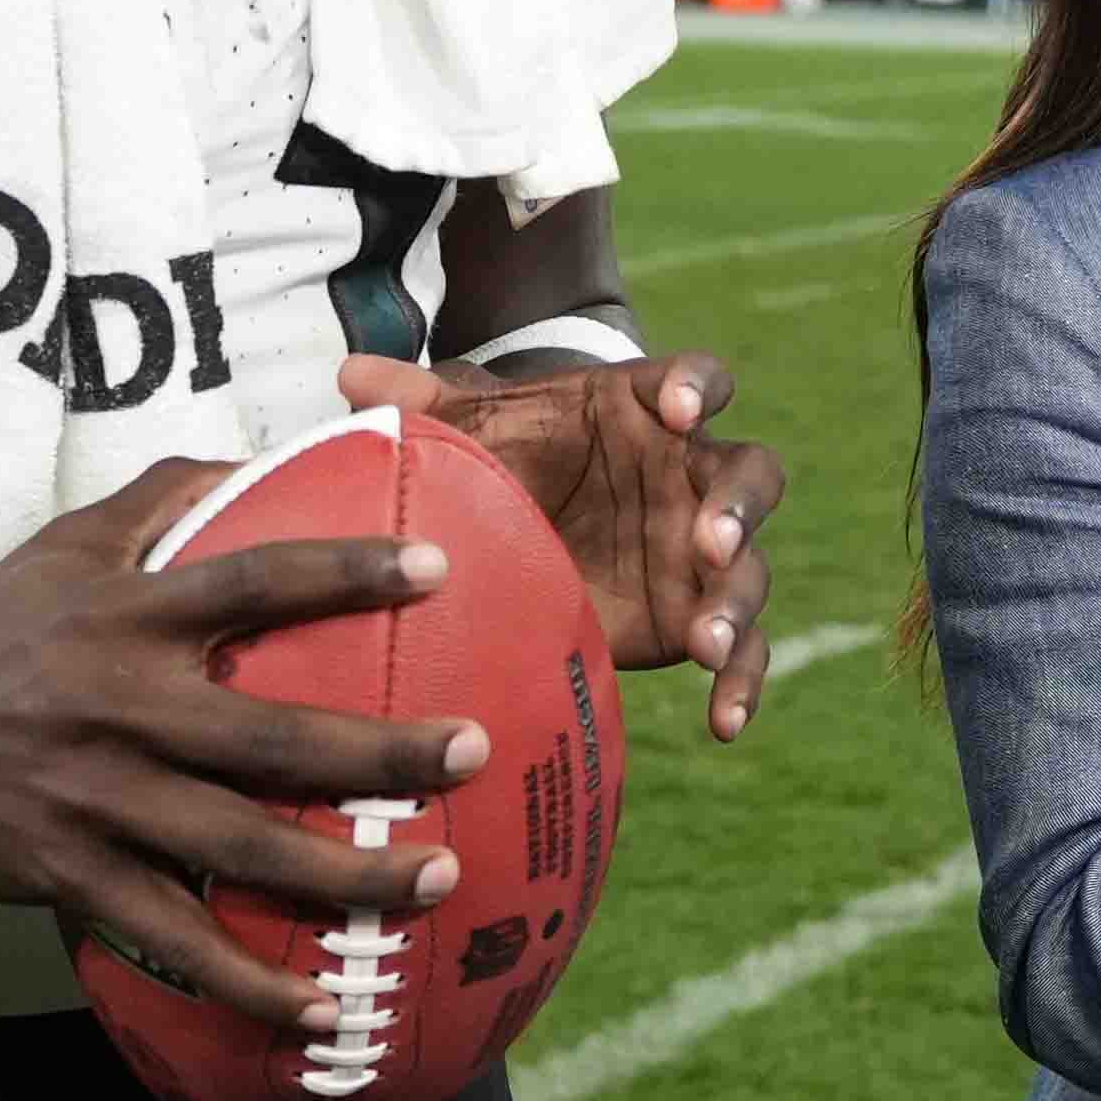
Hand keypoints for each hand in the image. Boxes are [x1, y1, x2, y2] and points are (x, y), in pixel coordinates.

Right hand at [0, 460, 485, 1026]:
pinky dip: (247, 984)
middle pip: (268, 736)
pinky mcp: (76, 876)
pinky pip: (174, 939)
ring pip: (238, 847)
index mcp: (127, 614)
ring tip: (437, 878)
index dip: (344, 569)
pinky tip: (322, 1010)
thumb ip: (163, 496)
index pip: (252, 580)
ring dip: (343, 874)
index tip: (436, 565)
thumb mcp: (66, 543)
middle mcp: (122, 706)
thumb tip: (257, 456)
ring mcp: (101, 800)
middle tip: (472, 750)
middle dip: (378, 750)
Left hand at [338, 347, 791, 737]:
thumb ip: (419, 405)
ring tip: (704, 640)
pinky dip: (743, 683)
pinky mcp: (696, 614)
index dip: (697, 387)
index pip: (696, 381)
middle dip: (739, 506)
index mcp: (645, 414)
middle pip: (751, 475)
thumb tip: (349, 376)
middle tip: (709, 538)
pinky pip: (744, 650)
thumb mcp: (463, 434)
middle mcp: (690, 476)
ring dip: (737, 601)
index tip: (681, 407)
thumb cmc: (504, 458)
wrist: (521, 526)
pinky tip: (723, 723)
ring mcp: (701, 550)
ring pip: (750, 569)